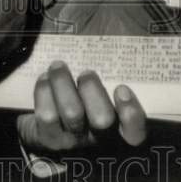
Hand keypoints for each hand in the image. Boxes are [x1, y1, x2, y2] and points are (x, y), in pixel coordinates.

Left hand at [17, 62, 146, 152]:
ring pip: (72, 113)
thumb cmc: (82, 93)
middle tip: (85, 73)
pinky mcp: (48, 140)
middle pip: (103, 120)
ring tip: (58, 67)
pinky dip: (44, 91)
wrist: (46, 119)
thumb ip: (111, 69)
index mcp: (120, 128)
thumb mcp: (102, 86)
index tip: (121, 89)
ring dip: (63, 83)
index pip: (136, 133)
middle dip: (92, 89)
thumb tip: (118, 39)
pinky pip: (47, 115)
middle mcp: (100, 140)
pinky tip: (45, 79)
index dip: (132, 114)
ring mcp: (73, 142)